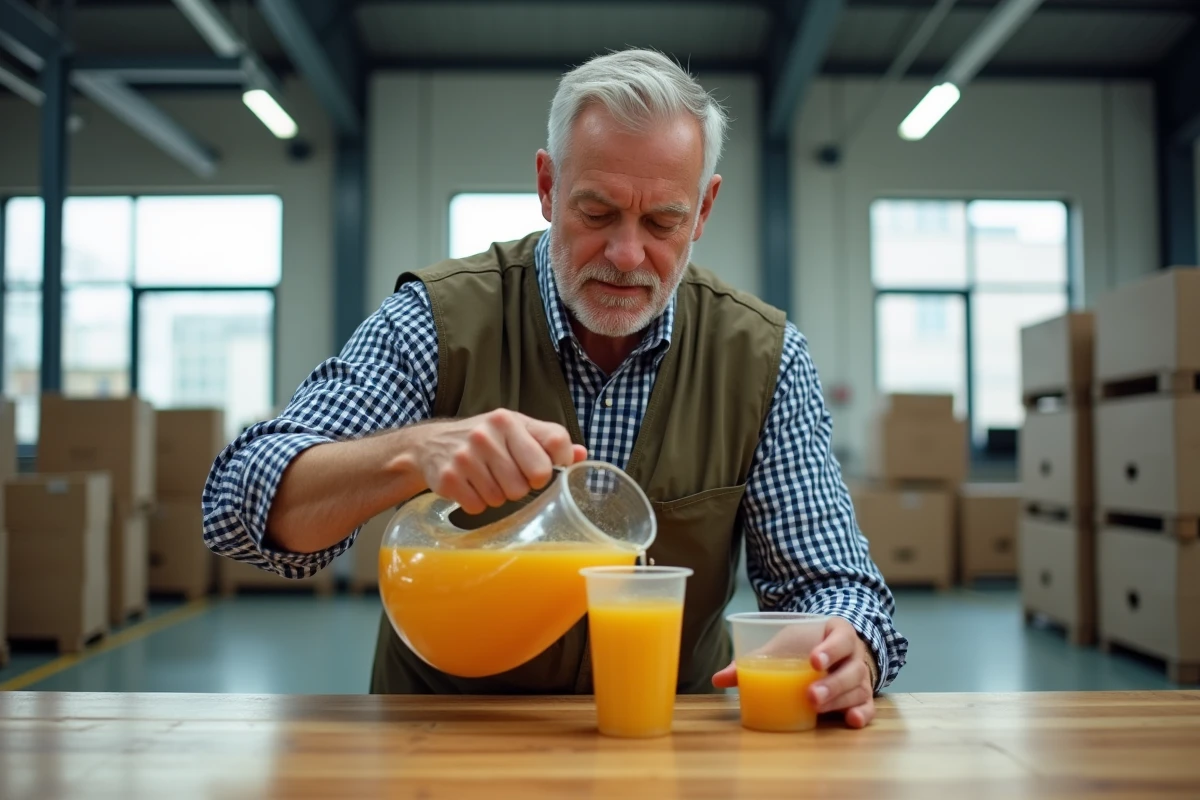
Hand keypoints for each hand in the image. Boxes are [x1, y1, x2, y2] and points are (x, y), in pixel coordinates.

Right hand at [398, 410, 587, 514]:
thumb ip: (548, 441)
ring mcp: (465, 457)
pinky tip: (470, 487)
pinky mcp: (448, 479)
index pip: (554, 445)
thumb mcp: (516, 430)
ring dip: (498, 496)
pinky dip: (477, 504)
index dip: (555, 465)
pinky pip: (478, 507)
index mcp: (509, 420)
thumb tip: (582, 455)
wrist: (431, 444)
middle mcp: (486, 434)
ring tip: (486, 480)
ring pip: (503, 498)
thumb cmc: (485, 438)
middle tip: (507, 476)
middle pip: (529, 483)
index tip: (542, 470)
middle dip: (521, 486)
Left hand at [712, 616, 877, 728]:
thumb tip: (719, 678)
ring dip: (837, 701)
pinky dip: (861, 715)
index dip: (829, 649)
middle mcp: (856, 656)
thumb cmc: (805, 645)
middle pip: (851, 669)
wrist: (831, 650)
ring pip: (857, 690)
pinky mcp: (862, 698)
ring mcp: (862, 678)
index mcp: (839, 633)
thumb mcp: (784, 644)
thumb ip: (756, 659)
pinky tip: (850, 721)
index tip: (812, 660)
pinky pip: (867, 708)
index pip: (841, 638)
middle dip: (831, 683)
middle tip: (810, 694)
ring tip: (816, 708)